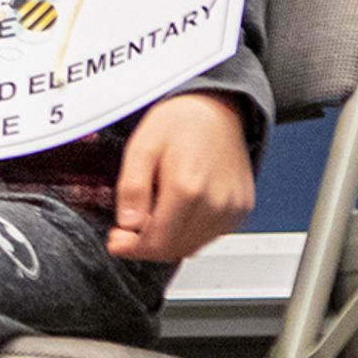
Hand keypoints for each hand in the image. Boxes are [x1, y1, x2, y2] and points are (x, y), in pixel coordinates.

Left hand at [109, 91, 254, 263]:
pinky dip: (189, 233)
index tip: (117, 241)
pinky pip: (209, 236)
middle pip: (174, 248)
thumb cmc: (179, 123)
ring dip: (168, 241)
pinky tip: (177, 213)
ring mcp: (232, 209)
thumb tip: (129, 224)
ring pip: (192, 246)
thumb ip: (133, 189)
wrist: (217, 109)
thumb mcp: (141, 148)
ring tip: (153, 216)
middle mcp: (216, 203)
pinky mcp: (241, 210)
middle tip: (129, 232)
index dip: (132, 248)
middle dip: (147, 246)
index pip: (157, 242)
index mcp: (188, 188)